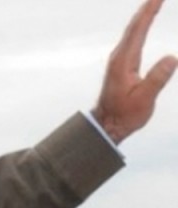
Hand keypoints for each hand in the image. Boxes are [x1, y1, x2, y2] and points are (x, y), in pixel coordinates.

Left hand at [91, 0, 177, 143]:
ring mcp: (119, 60)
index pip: (137, 30)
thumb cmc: (124, 114)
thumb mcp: (144, 99)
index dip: (148, 12)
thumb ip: (156, 79)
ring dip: (144, 14)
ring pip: (133, 31)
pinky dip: (141, 25)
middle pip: (134, 26)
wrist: (108, 124)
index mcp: (123, 62)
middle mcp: (119, 57)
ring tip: (155, 1)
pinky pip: (133, 38)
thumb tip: (172, 58)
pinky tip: (145, 21)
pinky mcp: (122, 64)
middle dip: (147, 8)